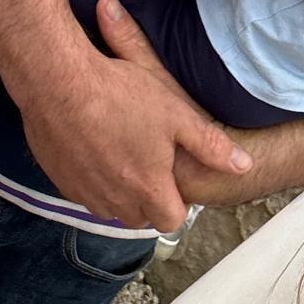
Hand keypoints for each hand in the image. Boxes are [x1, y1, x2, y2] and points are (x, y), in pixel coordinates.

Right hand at [15, 0, 252, 230]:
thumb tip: (243, 166)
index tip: (174, 177)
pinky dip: (92, 180)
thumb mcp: (176, 113)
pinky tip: (94, 147)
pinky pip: (83, 193)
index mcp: (148, 188)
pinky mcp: (60, 180)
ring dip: (119, 192)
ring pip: (110, 207)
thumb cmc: (120, 94)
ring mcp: (84, 193)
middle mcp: (115, 200)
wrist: (59, 83)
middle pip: (140, 217)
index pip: (171, 220)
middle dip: (148, 199)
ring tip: (122, 153)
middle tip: (149, 163)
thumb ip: (210, 145)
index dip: (177, 202)